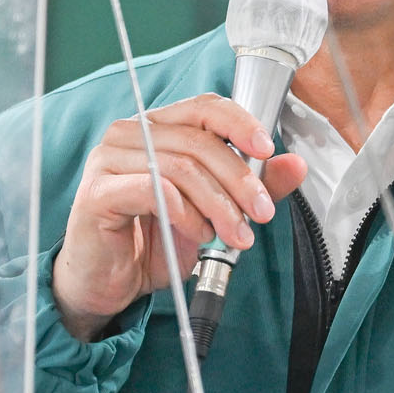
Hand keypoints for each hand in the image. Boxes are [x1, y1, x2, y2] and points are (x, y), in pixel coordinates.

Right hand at [53, 95, 306, 340]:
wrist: (107, 285)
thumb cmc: (152, 243)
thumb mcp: (211, 214)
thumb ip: (248, 187)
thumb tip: (295, 165)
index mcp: (156, 128)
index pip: (203, 107)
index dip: (239, 123)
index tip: (267, 149)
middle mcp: (129, 134)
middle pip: (198, 140)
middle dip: (239, 179)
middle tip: (260, 212)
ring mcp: (108, 160)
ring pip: (181, 166)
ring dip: (218, 204)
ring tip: (235, 234)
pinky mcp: (98, 192)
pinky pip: (154, 190)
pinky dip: (185, 213)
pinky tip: (198, 233)